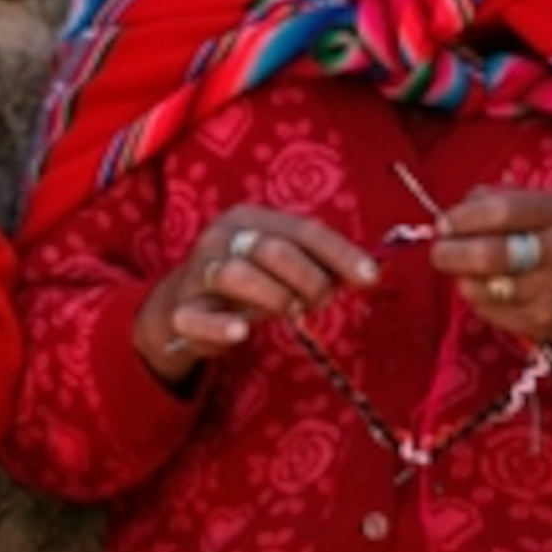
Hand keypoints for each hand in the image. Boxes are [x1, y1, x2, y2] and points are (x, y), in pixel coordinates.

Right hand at [135, 206, 380, 385]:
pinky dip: (221, 325)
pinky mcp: (182, 312)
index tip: (370, 278)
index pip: (304, 229)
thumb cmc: (247, 284)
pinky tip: (242, 333)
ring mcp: (199, 274)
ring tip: (292, 313)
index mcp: (251, 218)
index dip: (340, 253)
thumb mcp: (281, 265)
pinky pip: (198, 317)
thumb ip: (319, 264)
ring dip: (275, 296)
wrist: (181, 308)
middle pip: (272, 249)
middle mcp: (221, 237)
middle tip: (321, 301)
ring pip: (237, 275)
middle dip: (309, 278)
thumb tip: (368, 273)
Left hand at [430, 188, 551, 349]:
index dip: (463, 218)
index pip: (501, 213)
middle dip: (451, 253)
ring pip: (482, 288)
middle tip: (440, 251)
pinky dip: (477, 298)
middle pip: (489, 256)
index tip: (445, 223)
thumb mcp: (548, 205)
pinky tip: (486, 288)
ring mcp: (550, 293)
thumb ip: (502, 199)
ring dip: (462, 277)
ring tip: (465, 269)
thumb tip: (456, 211)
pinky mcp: (540, 324)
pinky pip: (488, 312)